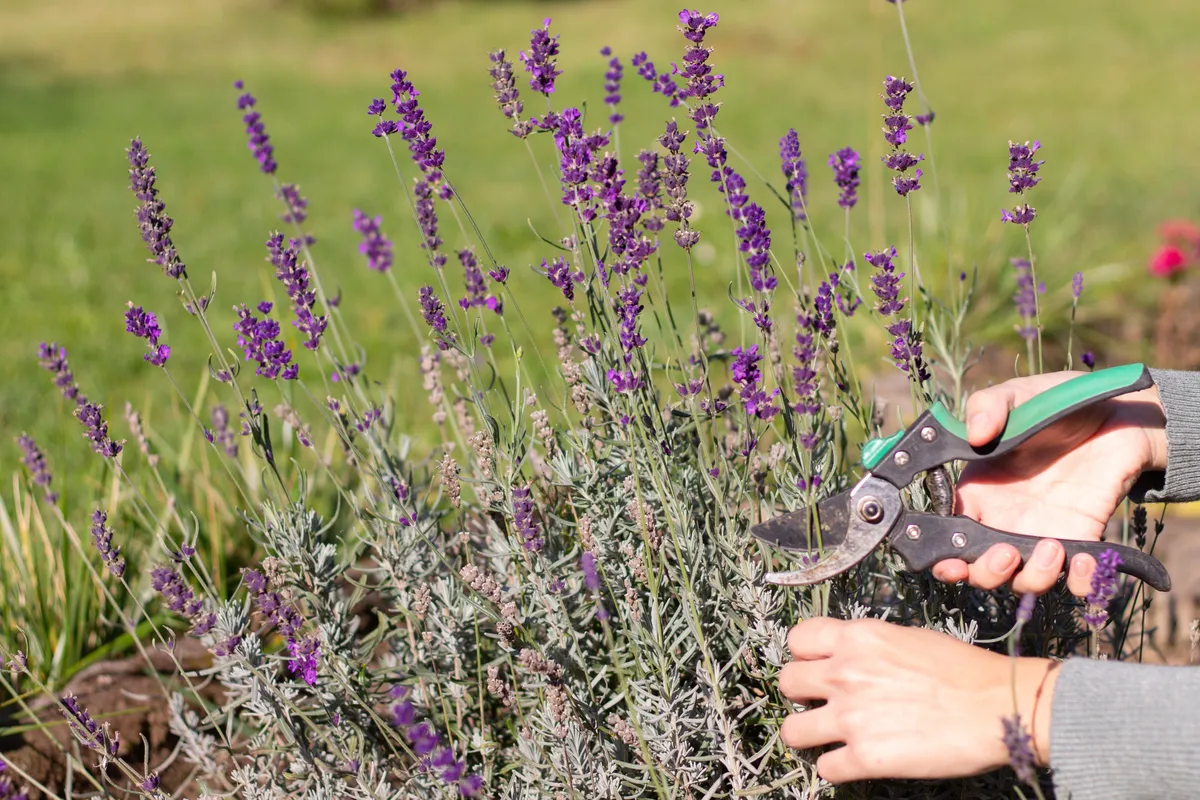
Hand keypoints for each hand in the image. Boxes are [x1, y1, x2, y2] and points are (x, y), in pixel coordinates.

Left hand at [778, 617, 1057, 782]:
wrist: (997, 707)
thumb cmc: (964, 671)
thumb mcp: (908, 638)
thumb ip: (869, 647)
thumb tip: (852, 657)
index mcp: (857, 638)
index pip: (797, 639)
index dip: (804, 655)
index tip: (817, 666)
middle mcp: (845, 673)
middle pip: (786, 682)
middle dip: (802, 694)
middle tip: (824, 703)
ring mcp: (851, 716)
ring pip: (792, 730)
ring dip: (809, 735)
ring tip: (830, 737)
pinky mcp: (866, 757)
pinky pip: (825, 768)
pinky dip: (837, 768)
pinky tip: (855, 762)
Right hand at [933, 371, 1165, 595]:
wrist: (1115, 413)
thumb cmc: (1055, 403)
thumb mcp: (1017, 395)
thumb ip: (987, 406)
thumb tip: (975, 435)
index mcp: (978, 492)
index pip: (948, 536)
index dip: (944, 556)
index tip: (950, 559)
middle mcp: (1004, 520)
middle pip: (982, 571)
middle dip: (986, 574)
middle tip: (1006, 554)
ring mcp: (1043, 532)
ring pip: (1025, 581)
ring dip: (1034, 578)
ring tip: (1053, 548)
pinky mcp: (1083, 538)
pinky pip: (1078, 580)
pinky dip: (1082, 583)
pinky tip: (1087, 562)